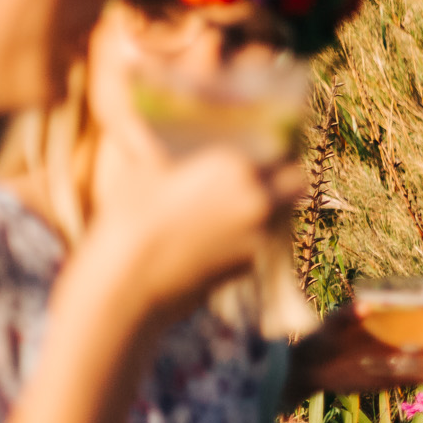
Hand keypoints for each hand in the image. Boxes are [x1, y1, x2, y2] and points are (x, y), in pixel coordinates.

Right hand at [80, 147, 300, 328]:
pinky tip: (211, 244)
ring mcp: (260, 233)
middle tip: (264, 181)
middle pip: (297, 181)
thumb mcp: (147, 171)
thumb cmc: (128, 220)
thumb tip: (180, 137)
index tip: (267, 150)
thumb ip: (177, 153)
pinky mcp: (252, 265)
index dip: (276, 149)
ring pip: (281, 214)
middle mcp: (257, 197)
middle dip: (285, 180)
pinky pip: (258, 243)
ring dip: (267, 210)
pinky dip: (245, 241)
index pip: (281, 148)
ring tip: (229, 214)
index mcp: (234, 164)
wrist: (126, 284)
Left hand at [286, 305, 422, 404]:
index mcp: (385, 325)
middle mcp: (391, 343)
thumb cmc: (322, 338)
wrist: (307, 366)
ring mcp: (389, 362)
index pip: (417, 321)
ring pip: (421, 363)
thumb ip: (348, 315)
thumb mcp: (334, 323)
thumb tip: (364, 306)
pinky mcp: (384, 380)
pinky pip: (411, 379)